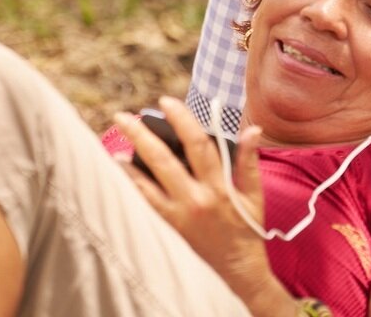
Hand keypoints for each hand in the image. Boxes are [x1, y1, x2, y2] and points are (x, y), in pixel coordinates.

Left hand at [114, 98, 292, 313]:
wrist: (236, 269)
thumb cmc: (246, 227)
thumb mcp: (254, 193)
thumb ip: (249, 160)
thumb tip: (252, 129)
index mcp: (218, 185)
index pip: (197, 144)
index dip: (181, 119)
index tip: (166, 102)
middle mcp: (195, 198)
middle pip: (163, 160)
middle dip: (141, 135)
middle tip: (124, 116)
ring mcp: (178, 215)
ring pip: (146, 184)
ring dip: (128, 162)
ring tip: (116, 143)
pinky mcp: (168, 228)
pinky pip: (144, 205)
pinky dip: (131, 187)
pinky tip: (120, 173)